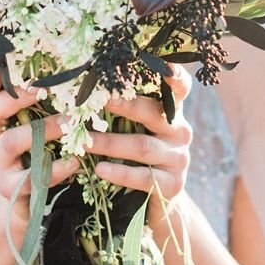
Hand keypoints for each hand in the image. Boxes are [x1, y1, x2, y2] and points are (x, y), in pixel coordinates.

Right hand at [0, 69, 79, 216]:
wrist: (26, 200)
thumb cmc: (37, 153)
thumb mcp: (36, 126)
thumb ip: (45, 104)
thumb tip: (74, 73)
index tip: (8, 60)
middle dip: (20, 96)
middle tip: (46, 88)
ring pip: (12, 140)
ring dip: (44, 129)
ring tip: (70, 123)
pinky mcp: (10, 187)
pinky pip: (30, 177)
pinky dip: (55, 169)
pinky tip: (74, 161)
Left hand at [84, 65, 192, 202]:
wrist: (156, 199)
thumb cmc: (138, 155)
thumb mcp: (137, 128)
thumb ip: (124, 109)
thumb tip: (85, 85)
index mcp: (172, 111)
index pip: (180, 89)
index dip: (175, 76)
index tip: (166, 65)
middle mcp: (180, 131)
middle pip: (152, 113)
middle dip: (124, 105)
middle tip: (99, 99)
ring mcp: (178, 158)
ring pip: (142, 146)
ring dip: (109, 143)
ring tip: (85, 141)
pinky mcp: (173, 184)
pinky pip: (144, 177)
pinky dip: (119, 173)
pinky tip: (100, 170)